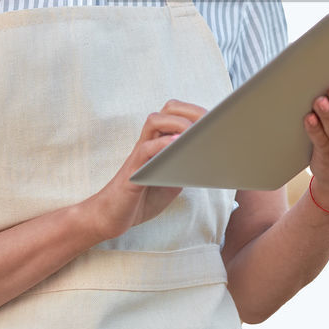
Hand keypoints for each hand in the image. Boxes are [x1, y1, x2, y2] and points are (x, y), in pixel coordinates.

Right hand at [88, 99, 205, 239]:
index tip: (215, 118)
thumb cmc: (143, 197)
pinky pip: (145, 149)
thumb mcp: (173, 180)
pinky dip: (161, 144)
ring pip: (154, 122)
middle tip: (207, 122)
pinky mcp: (132, 171)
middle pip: (166, 111)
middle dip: (190, 111)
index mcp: (159, 143)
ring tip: (192, 132)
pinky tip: (176, 145)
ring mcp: (139, 154)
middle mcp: (148, 142)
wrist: (112, 217)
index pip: (176, 114)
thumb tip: (211, 159)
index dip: (196, 112)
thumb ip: (186, 167)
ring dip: (177, 123)